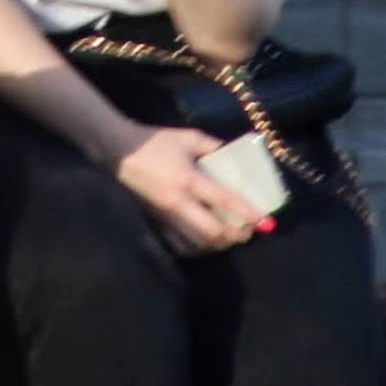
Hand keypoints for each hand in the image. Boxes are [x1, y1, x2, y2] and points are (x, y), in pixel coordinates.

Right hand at [110, 124, 271, 254]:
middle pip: (214, 232)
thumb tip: (235, 154)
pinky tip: (206, 242)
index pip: (226, 202)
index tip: (268, 222)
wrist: (118, 152)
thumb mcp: (189, 137)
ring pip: (199, 244)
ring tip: (230, 236)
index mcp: (190, 180)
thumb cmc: (155, 142)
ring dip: (219, 244)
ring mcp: (166, 217)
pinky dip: (198, 248)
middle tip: (249, 231)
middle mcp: (180, 204)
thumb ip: (214, 146)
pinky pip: (180, 246)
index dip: (249, 213)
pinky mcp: (157, 223)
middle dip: (236, 235)